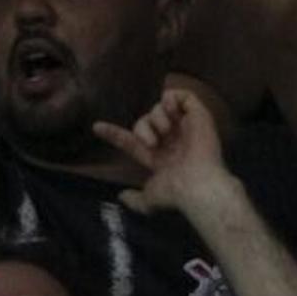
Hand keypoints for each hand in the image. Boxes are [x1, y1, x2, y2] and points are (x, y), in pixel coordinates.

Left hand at [94, 78, 232, 215]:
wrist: (197, 184)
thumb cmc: (175, 193)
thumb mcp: (149, 200)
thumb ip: (135, 199)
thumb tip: (122, 196)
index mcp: (160, 156)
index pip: (133, 141)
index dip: (114, 134)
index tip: (96, 127)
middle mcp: (173, 140)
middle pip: (144, 120)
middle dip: (142, 128)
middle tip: (152, 143)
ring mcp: (187, 127)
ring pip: (160, 107)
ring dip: (156, 117)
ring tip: (166, 130)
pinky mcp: (200, 116)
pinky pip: (182, 95)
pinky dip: (172, 99)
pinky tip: (172, 111)